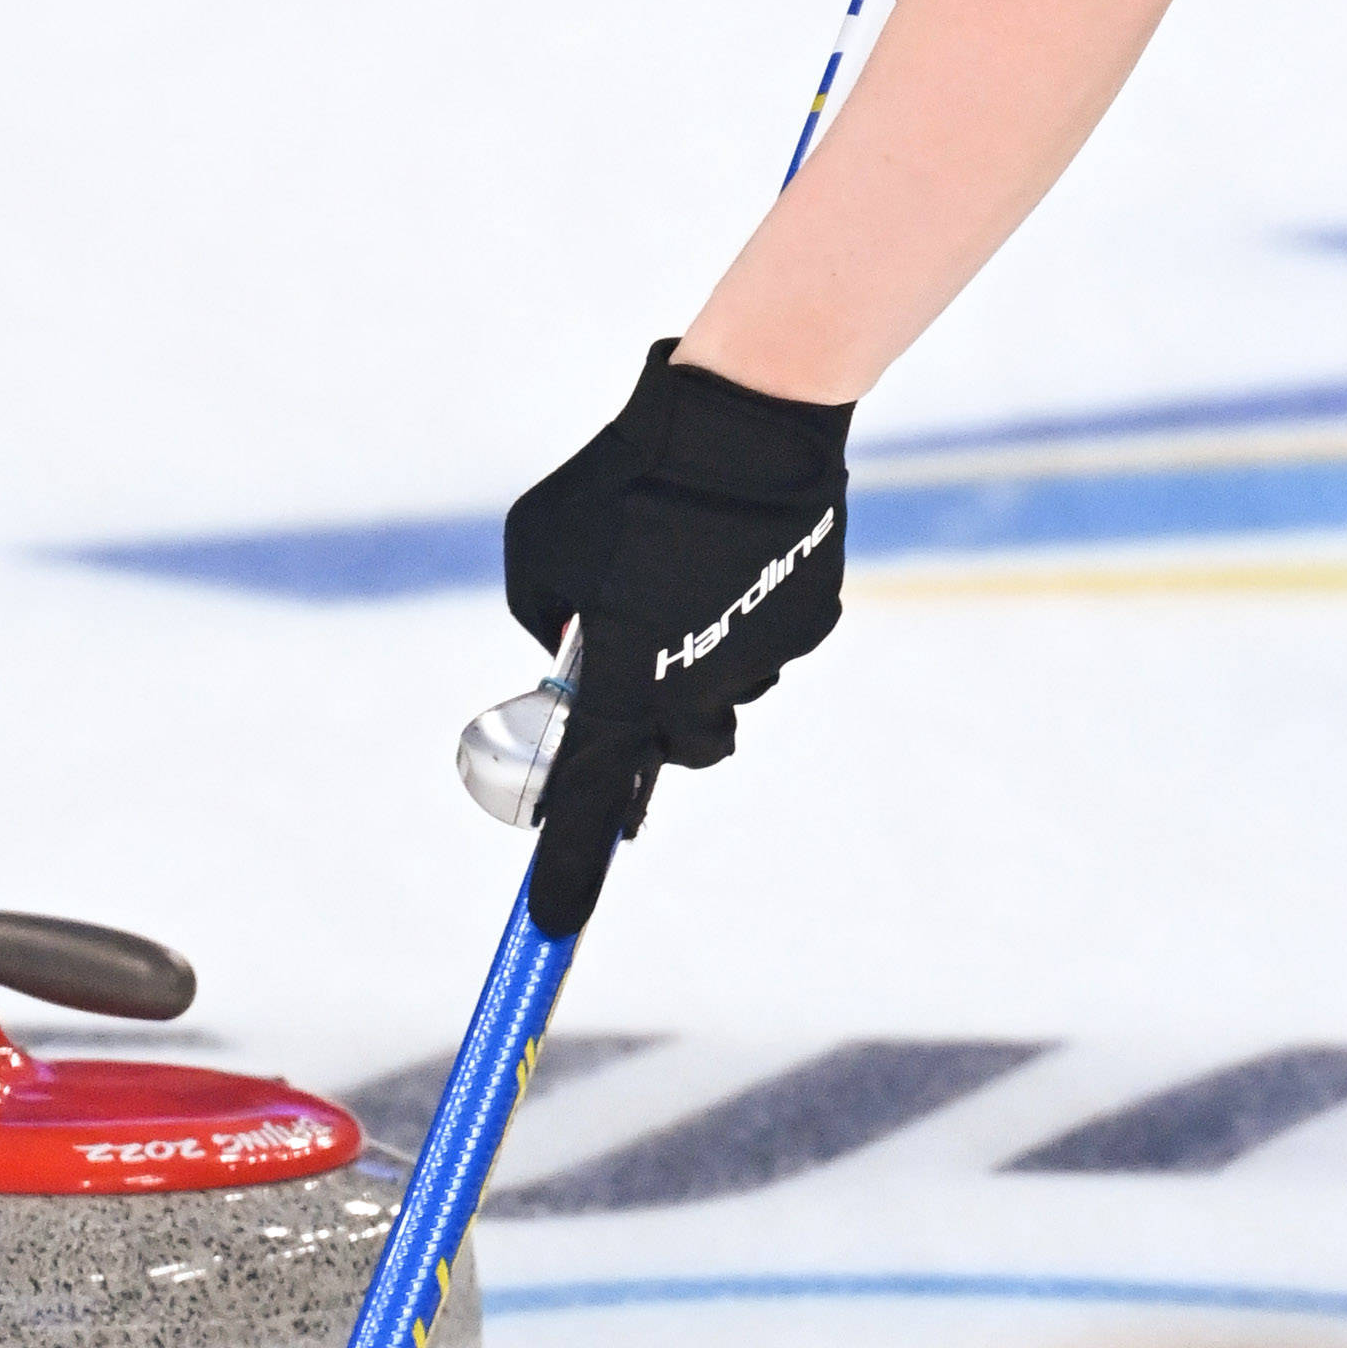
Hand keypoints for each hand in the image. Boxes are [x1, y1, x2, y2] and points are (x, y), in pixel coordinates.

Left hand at [501, 341, 854, 934]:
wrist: (744, 422)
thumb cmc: (625, 480)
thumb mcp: (539, 548)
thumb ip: (545, 618)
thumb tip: (569, 650)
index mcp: (621, 684)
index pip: (588, 802)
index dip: (567, 867)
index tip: (550, 925)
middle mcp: (695, 692)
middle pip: (670, 750)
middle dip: (650, 720)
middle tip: (639, 650)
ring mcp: (761, 662)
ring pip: (721, 689)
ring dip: (697, 652)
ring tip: (685, 565)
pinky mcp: (807, 624)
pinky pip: (763, 636)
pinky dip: (741, 604)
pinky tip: (733, 546)